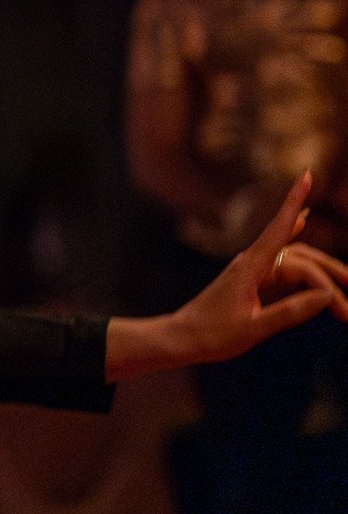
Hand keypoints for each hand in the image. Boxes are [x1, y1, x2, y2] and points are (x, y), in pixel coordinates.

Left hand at [106, 174, 347, 379]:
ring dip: (324, 280)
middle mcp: (253, 262)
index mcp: (250, 267)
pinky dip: (300, 246)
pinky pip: (286, 263)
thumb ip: (290, 312)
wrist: (182, 339)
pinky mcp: (254, 280)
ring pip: (299, 265)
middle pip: (304, 258)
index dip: (294, 201)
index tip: (307, 174)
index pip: (278, 228)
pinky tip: (303, 222)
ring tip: (346, 307)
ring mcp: (253, 270)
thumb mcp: (254, 328)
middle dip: (332, 277)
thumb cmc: (212, 335)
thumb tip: (326, 296)